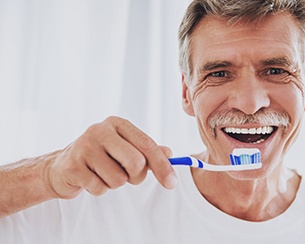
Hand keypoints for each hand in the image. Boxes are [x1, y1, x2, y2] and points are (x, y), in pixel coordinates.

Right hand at [44, 116, 176, 198]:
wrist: (62, 167)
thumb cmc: (101, 157)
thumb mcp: (125, 149)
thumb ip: (147, 151)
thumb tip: (170, 154)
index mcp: (117, 124)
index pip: (147, 144)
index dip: (162, 166)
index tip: (172, 183)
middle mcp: (100, 130)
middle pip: (136, 162)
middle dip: (136, 176)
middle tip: (127, 176)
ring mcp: (84, 146)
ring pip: (119, 179)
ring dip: (115, 183)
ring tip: (103, 174)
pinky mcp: (72, 165)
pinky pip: (100, 188)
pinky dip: (99, 189)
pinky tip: (90, 179)